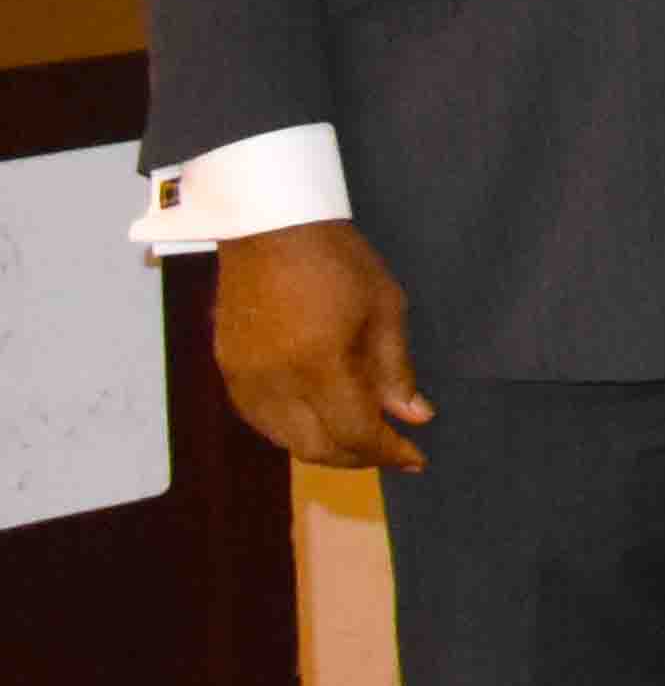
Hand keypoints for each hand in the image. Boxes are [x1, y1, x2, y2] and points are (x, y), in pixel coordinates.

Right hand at [213, 223, 431, 470]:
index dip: (389, 452)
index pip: (354, 433)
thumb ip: (396, 369)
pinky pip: (261, 420)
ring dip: (325, 447)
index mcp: (319, 364)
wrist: (269, 227)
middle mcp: (274, 382)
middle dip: (359, 458)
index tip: (417, 456)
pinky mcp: (227, 370)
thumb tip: (414, 416)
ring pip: (285, 440)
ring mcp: (244, 379)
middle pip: (316, 448)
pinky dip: (294, 430)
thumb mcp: (385, 308)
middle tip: (392, 450)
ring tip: (360, 437)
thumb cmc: (338, 261)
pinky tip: (319, 418)